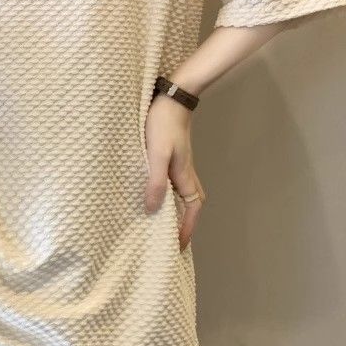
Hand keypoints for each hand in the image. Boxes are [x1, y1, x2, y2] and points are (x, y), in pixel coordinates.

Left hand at [143, 94, 205, 251]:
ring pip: (184, 193)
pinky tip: (156, 191)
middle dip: (186, 222)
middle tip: (173, 238)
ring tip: (163, 221)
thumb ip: (155, 181)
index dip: (186, 229)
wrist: (170, 99)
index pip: (192, 210)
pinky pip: (175, 181)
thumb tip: (153, 209)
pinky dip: (170, 193)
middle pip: (192, 204)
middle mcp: (185, 173)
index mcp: (184, 176)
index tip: (178, 246)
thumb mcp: (156, 155)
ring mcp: (180, 164)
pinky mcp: (173, 155)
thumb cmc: (163, 125)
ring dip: (178, 208)